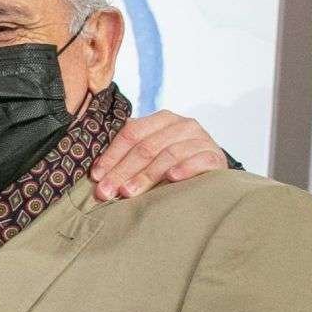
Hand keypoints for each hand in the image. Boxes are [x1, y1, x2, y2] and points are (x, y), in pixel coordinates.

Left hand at [89, 111, 229, 201]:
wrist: (211, 168)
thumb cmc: (174, 162)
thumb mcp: (151, 153)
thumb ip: (129, 154)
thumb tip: (96, 174)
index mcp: (162, 119)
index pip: (131, 133)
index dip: (111, 155)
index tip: (96, 177)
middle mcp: (182, 125)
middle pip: (146, 147)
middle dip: (122, 171)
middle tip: (106, 192)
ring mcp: (201, 139)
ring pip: (168, 154)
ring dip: (146, 175)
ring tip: (129, 192)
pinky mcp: (215, 155)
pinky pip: (199, 160)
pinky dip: (185, 168)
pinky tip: (172, 179)